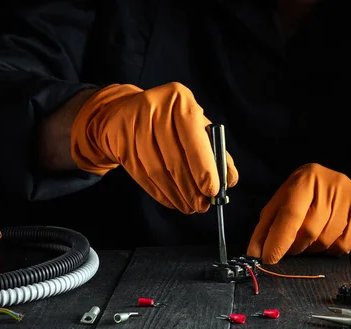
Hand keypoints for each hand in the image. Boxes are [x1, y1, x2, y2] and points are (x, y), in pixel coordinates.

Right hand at [70, 82, 238, 213]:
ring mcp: (134, 125)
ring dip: (175, 194)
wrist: (122, 113)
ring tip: (188, 206)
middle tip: (202, 205)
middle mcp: (154, 108)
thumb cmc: (168, 120)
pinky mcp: (120, 143)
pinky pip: (142, 175)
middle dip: (191, 188)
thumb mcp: (195, 127)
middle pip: (174, 158)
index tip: (212, 190)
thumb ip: (216, 152)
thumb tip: (229, 180)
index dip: (203, 167)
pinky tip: (172, 201)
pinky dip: (159, 193)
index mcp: (179, 99)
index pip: (193, 137)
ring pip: (157, 170)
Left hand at [247, 163, 350, 263]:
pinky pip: (343, 246)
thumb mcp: (284, 202)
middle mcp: (332, 185)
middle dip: (294, 247)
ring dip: (311, 250)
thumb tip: (254, 252)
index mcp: (307, 178)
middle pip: (309, 231)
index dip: (278, 240)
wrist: (347, 193)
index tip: (268, 259)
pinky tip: (328, 241)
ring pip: (326, 241)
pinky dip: (330, 251)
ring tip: (309, 242)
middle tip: (288, 249)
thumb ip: (267, 225)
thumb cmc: (307, 198)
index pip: (290, 213)